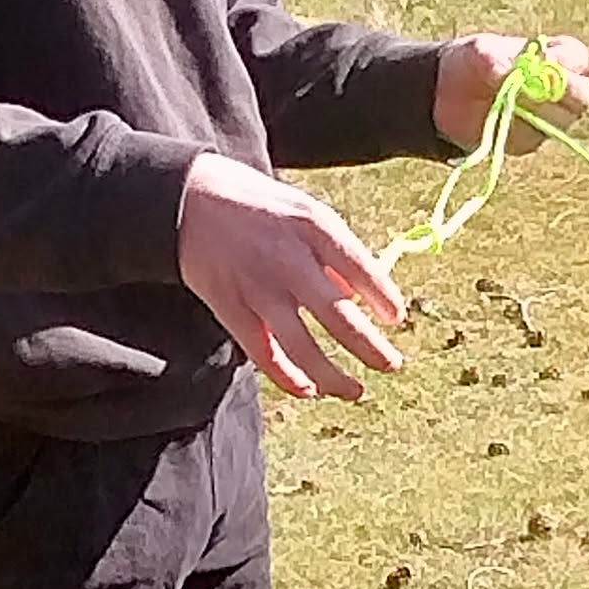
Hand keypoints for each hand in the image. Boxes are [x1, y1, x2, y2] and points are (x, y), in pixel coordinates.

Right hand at [177, 152, 405, 401]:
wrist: (191, 198)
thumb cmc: (260, 206)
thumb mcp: (304, 211)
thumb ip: (334, 252)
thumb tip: (359, 297)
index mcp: (313, 225)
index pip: (361, 266)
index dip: (383, 297)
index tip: (397, 318)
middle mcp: (288, 258)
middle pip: (337, 314)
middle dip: (370, 347)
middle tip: (392, 365)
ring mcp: (258, 287)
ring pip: (302, 346)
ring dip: (333, 376)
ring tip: (356, 390)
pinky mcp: (231, 308)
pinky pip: (264, 353)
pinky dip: (288, 377)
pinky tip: (309, 389)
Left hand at [434, 32, 588, 154]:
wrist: (450, 92)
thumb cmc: (473, 61)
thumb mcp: (476, 51)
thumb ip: (491, 58)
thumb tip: (503, 72)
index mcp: (556, 56)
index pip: (577, 58)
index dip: (568, 60)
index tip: (548, 59)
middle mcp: (561, 89)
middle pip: (582, 96)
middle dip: (564, 93)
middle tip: (535, 89)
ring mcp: (549, 118)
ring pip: (559, 122)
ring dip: (533, 112)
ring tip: (503, 100)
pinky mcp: (530, 141)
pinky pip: (531, 140)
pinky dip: (513, 130)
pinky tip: (495, 119)